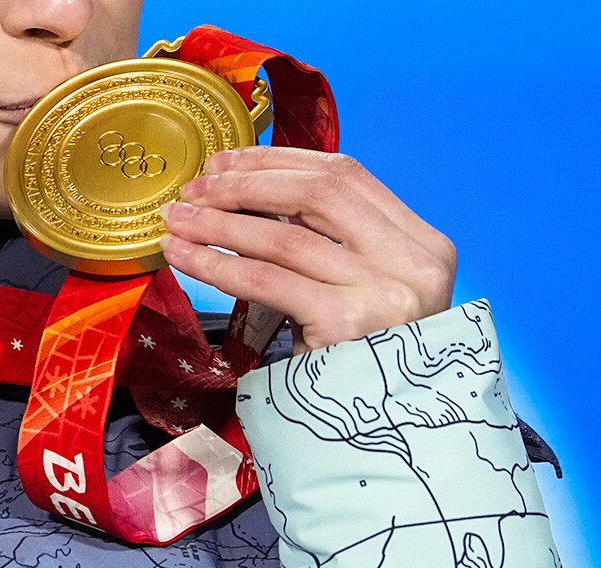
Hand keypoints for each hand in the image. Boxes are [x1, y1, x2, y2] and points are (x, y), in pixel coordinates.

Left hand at [158, 147, 455, 352]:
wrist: (382, 439)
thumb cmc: (362, 360)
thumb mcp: (363, 288)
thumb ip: (329, 241)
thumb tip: (246, 189)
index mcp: (424, 244)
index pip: (346, 174)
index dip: (278, 160)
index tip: (227, 161)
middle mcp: (415, 264)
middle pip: (318, 191)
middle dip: (246, 183)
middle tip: (194, 188)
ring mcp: (386, 294)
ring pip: (284, 235)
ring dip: (219, 222)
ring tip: (177, 219)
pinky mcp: (348, 325)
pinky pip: (266, 280)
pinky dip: (217, 263)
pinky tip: (185, 256)